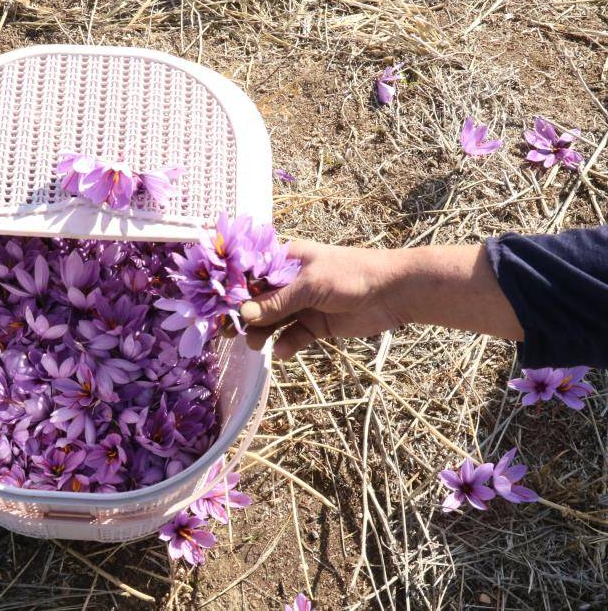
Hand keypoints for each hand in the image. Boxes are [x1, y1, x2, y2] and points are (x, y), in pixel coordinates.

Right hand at [240, 241, 403, 356]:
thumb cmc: (351, 274)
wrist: (393, 292)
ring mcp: (302, 304)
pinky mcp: (316, 325)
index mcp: (286, 261)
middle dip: (246, 317)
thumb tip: (245, 315)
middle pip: (259, 302)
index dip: (235, 292)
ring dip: (263, 333)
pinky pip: (293, 336)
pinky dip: (286, 344)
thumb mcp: (310, 285)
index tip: (218, 309)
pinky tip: (283, 352)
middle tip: (231, 334)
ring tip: (257, 345)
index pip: (252, 276)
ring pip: (273, 321)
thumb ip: (277, 301)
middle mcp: (290, 282)